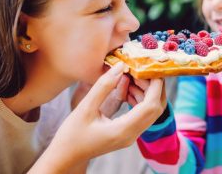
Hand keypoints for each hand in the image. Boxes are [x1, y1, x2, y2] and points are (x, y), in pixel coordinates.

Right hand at [29, 62, 165, 172]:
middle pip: (156, 108)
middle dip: (153, 86)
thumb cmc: (72, 134)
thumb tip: (121, 66)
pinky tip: (127, 88)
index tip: (150, 67)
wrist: (66, 155)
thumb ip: (104, 86)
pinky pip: (141, 114)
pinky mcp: (127, 133)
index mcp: (124, 130)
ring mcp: (131, 136)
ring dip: (146, 92)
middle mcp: (132, 135)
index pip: (151, 105)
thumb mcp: (85, 107)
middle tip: (141, 69)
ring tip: (132, 76)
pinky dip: (139, 99)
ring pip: (150, 111)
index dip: (155, 85)